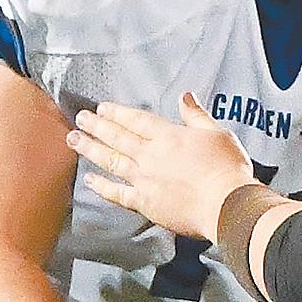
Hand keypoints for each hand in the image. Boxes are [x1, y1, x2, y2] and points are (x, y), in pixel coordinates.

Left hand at [67, 93, 254, 240]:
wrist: (226, 204)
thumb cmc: (227, 169)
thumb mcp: (217, 133)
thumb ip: (196, 116)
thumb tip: (185, 97)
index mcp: (168, 136)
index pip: (136, 120)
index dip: (117, 113)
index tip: (102, 108)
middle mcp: (151, 155)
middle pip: (117, 137)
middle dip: (96, 126)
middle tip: (80, 118)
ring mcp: (144, 180)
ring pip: (111, 161)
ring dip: (91, 149)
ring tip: (75, 140)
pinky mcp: (145, 203)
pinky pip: (117, 193)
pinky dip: (102, 186)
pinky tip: (90, 180)